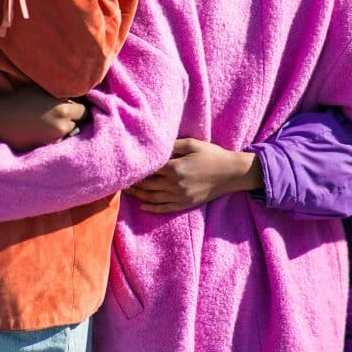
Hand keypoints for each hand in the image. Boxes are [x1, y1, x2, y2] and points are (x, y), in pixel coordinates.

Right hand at [0, 86, 86, 151]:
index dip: (80, 108)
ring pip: (69, 134)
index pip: (85, 110)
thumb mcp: (41, 90)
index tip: (75, 105)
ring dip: (64, 129)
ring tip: (50, 122)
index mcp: (64, 109)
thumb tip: (75, 95)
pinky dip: (54, 137)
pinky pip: (58, 142)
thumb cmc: (18, 102)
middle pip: (79, 124)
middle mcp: (63, 126)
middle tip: (61, 114)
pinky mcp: (47, 148)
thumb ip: (60, 93)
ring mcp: (55, 139)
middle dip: (74, 119)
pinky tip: (43, 131)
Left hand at [126, 138, 263, 212]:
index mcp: (175, 167)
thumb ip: (172, 145)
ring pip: (153, 198)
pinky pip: (165, 208)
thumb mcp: (192, 144)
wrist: (231, 173)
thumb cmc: (212, 155)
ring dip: (138, 195)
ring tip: (127, 192)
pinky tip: (143, 205)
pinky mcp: (186, 204)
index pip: (149, 170)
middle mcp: (175, 184)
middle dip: (133, 183)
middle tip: (120, 180)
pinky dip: (152, 208)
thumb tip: (155, 148)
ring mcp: (180, 196)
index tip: (125, 167)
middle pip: (147, 185)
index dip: (136, 169)